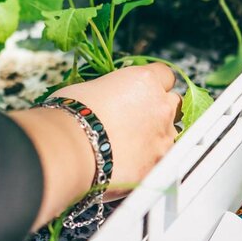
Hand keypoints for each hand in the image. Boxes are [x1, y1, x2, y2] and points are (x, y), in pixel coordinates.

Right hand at [10, 64, 179, 228]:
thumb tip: (107, 96)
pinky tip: (130, 165)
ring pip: (170, 134)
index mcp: (144, 81)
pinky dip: (150, 162)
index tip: (144, 91)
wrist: (67, 149)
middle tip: (137, 119)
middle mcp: (160, 106)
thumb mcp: (89, 88)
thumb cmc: (71, 115)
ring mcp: (163, 138)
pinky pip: (161, 162)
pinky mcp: (158, 165)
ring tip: (130, 146)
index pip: (165, 75)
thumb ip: (111, 91)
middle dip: (159, 109)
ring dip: (156, 137)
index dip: (154, 83)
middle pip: (174, 103)